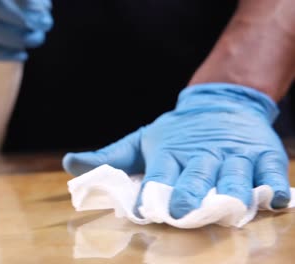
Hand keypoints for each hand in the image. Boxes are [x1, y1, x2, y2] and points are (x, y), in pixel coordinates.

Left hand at [63, 83, 290, 218]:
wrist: (220, 104)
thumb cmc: (178, 132)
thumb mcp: (142, 141)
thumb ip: (109, 157)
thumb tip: (69, 164)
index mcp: (170, 153)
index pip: (159, 174)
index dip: (151, 192)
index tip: (143, 208)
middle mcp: (201, 156)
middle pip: (195, 176)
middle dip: (188, 194)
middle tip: (181, 211)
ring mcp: (233, 155)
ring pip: (234, 176)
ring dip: (232, 191)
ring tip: (229, 207)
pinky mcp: (262, 154)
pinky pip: (270, 171)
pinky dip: (273, 184)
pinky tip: (274, 199)